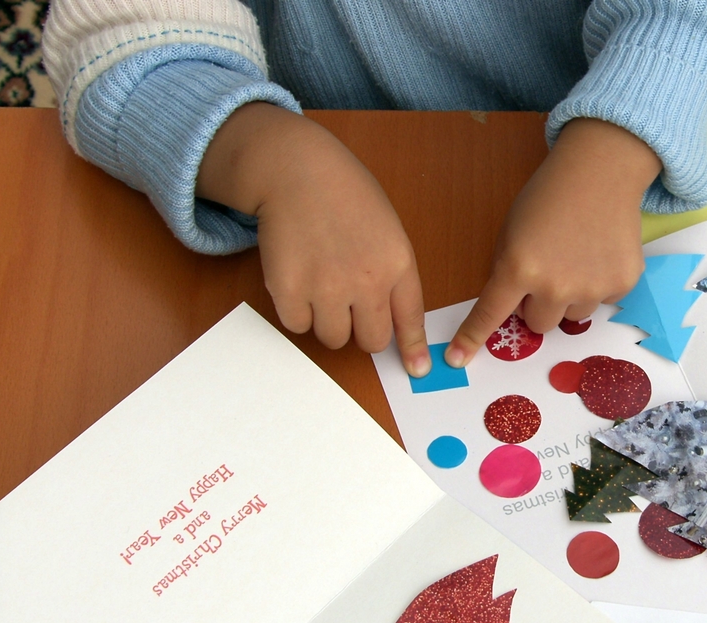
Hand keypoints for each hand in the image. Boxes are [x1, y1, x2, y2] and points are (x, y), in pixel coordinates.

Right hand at [197, 103, 430, 375]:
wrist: (296, 170)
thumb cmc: (345, 195)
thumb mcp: (388, 229)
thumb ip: (393, 272)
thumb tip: (391, 318)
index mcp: (397, 264)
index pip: (410, 319)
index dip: (413, 348)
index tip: (417, 368)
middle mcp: (366, 281)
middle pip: (371, 340)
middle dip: (362, 330)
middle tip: (349, 307)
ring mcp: (326, 287)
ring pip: (333, 338)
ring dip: (328, 321)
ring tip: (320, 285)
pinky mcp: (289, 289)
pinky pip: (297, 325)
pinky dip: (297, 311)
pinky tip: (298, 278)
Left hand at [445, 118, 661, 367]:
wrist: (601, 171)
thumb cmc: (549, 197)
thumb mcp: (511, 231)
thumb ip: (508, 270)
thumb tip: (510, 306)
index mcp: (519, 268)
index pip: (491, 314)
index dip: (472, 338)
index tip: (458, 359)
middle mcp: (555, 286)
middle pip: (538, 324)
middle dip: (538, 304)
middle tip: (548, 269)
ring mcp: (592, 288)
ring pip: (571, 316)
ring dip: (570, 297)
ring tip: (577, 257)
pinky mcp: (622, 284)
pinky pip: (602, 301)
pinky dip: (599, 283)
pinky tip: (599, 252)